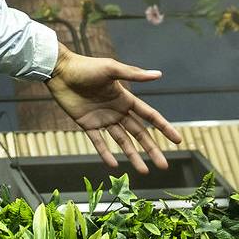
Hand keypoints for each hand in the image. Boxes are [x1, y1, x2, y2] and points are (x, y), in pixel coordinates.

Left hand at [44, 47, 182, 173]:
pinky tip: (114, 165)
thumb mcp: (111, 69)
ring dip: (133, 156)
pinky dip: (106, 153)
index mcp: (126, 99)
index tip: (178, 140)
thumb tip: (158, 74)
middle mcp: (117, 111)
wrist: (60, 70)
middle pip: (139, 134)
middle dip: (152, 149)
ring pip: (122, 141)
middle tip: (164, 166)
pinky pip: (99, 142)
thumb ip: (133, 74)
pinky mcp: (87, 124)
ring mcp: (103, 119)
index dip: (164, 128)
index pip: (150, 116)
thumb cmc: (86, 67)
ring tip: (144, 172)